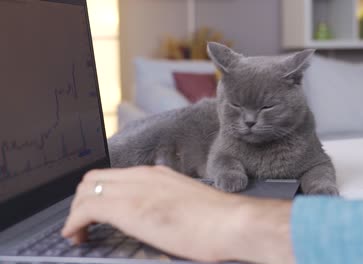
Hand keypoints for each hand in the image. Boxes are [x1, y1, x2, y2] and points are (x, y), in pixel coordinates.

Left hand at [61, 166, 293, 263]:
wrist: (231, 222)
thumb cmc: (218, 220)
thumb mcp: (187, 204)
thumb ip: (168, 203)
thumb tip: (160, 217)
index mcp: (157, 175)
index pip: (115, 176)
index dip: (99, 193)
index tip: (97, 214)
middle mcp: (143, 176)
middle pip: (94, 178)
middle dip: (82, 200)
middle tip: (85, 223)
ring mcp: (135, 189)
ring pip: (86, 189)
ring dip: (76, 212)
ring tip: (80, 233)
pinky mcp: (128, 207)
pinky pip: (85, 209)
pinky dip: (74, 222)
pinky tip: (76, 236)